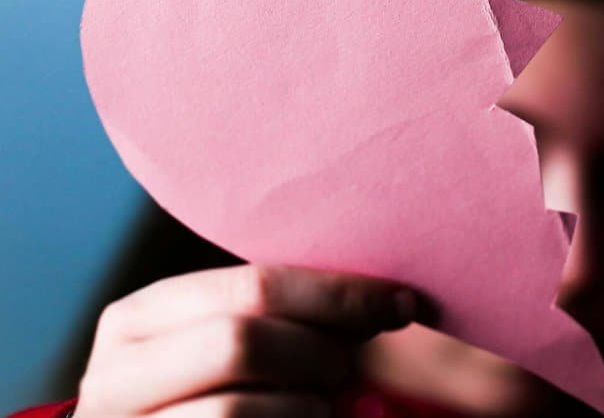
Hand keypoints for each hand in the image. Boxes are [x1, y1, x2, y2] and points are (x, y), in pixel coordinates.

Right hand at [75, 265, 419, 416]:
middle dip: (317, 353)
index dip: (338, 293)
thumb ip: (292, 316)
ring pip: (237, 411)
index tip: (402, 304)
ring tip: (320, 406)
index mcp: (139, 319)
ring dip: (306, 408)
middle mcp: (113, 377)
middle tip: (346, 369)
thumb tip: (395, 301)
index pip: (252, 286)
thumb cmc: (224, 395)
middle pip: (242, 341)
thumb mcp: (242, 344)